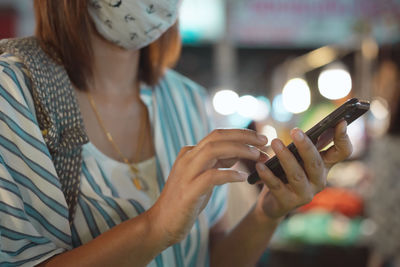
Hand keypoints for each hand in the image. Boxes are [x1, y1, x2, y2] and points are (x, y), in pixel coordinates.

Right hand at [147, 129, 267, 245]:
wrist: (161, 224)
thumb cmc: (185, 201)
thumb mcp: (202, 176)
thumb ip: (216, 163)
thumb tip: (236, 152)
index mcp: (190, 153)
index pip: (218, 135)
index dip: (241, 134)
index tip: (261, 139)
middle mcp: (187, 158)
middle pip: (217, 137)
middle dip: (243, 136)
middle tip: (264, 141)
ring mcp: (186, 174)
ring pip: (214, 151)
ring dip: (239, 150)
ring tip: (257, 155)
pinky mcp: (188, 192)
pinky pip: (211, 177)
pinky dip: (229, 174)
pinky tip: (242, 177)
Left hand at [255, 121, 351, 219]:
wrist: (273, 203)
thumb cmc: (287, 174)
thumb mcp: (299, 159)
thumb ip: (306, 144)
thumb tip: (312, 125)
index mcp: (325, 166)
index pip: (342, 152)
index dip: (343, 138)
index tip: (341, 122)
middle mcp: (319, 181)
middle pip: (316, 163)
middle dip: (306, 146)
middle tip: (295, 131)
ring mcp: (304, 194)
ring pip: (296, 175)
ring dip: (285, 157)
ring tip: (275, 142)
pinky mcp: (287, 202)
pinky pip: (277, 187)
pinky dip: (268, 175)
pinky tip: (260, 165)